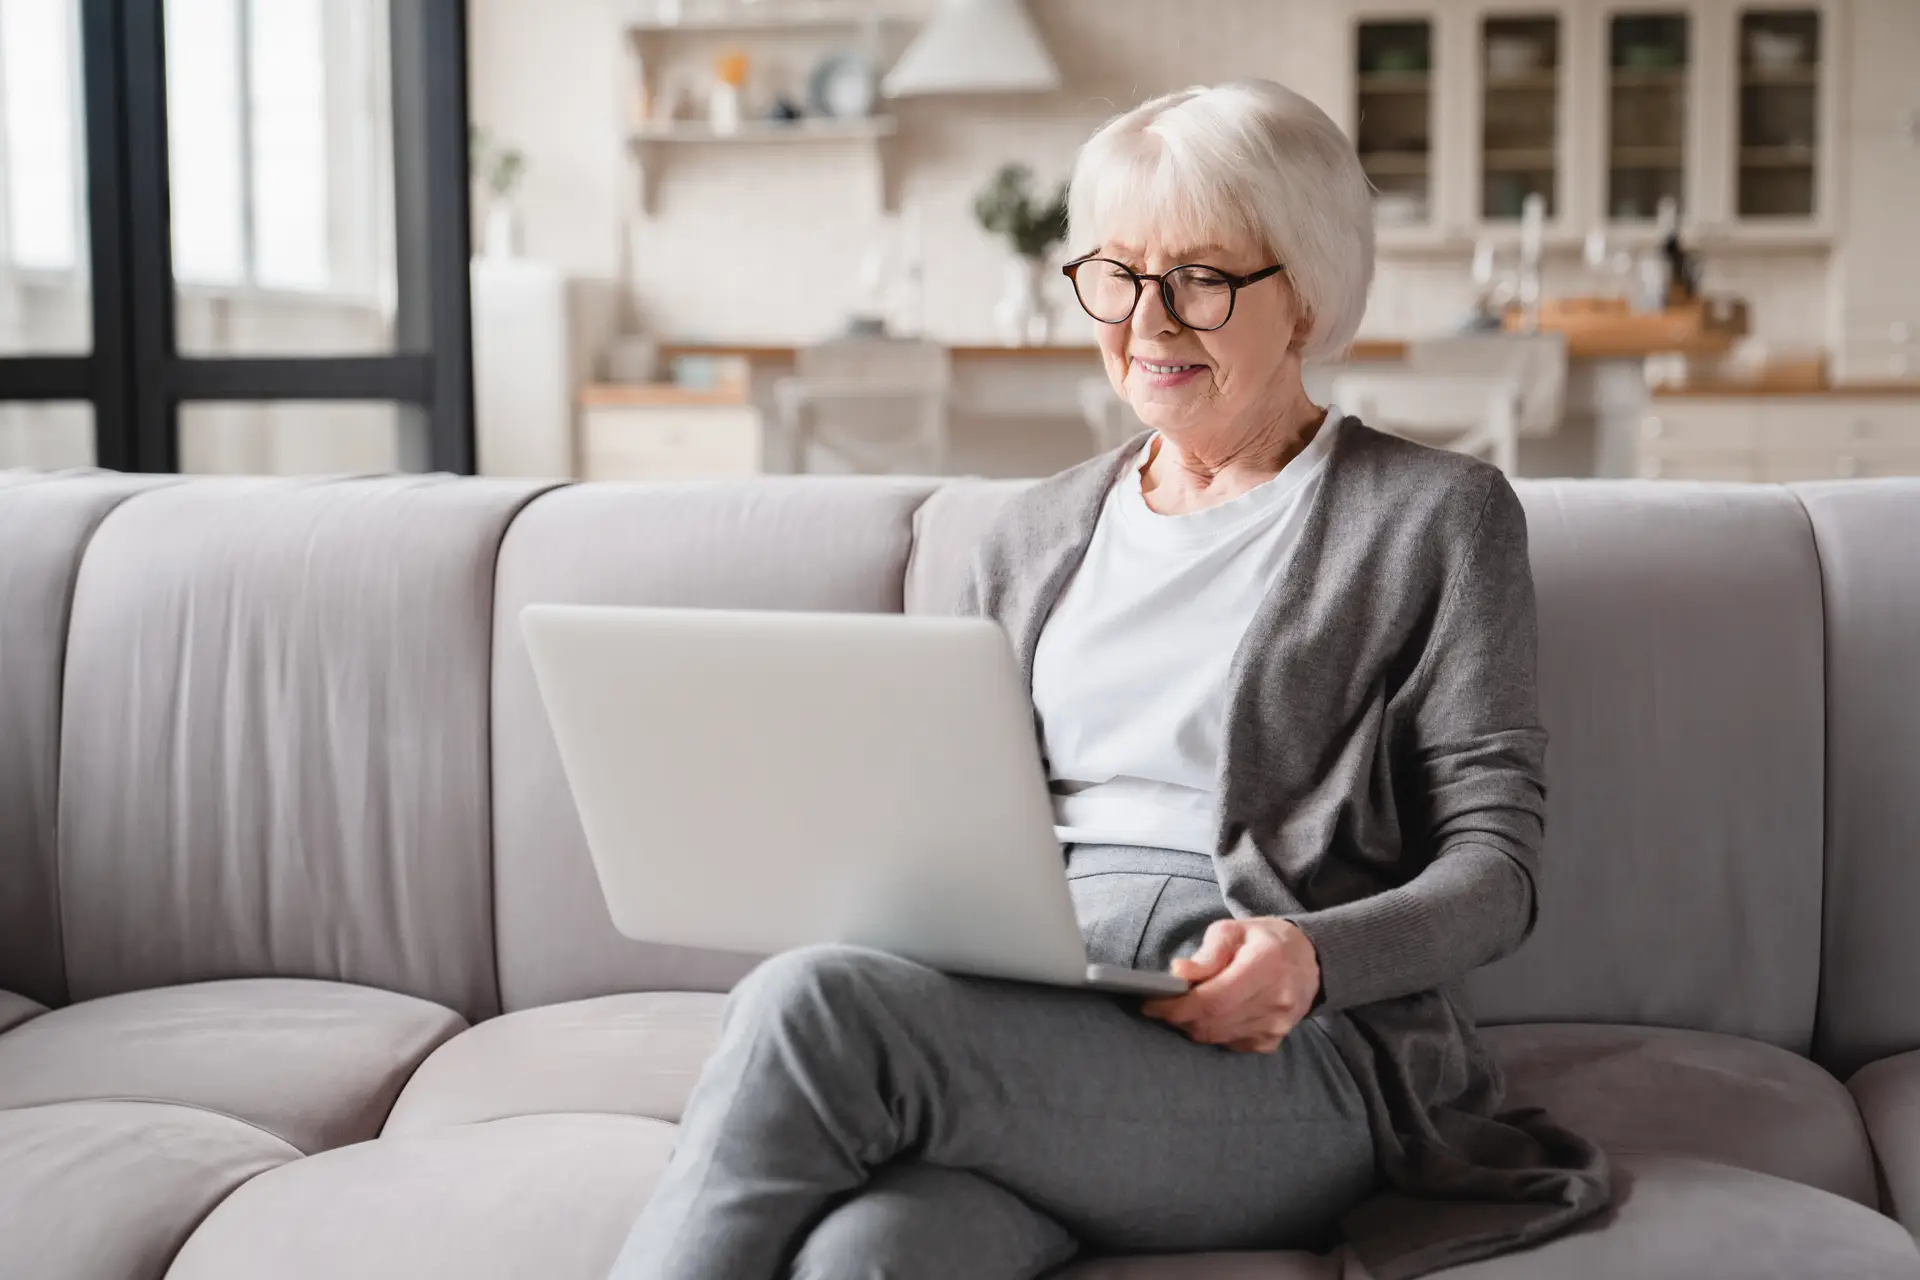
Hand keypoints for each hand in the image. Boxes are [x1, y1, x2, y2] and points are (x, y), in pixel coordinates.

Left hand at [1139, 917, 1318, 1052]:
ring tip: (1185, 1006)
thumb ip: (1207, 953)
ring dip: (1193, 1025)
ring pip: (1218, 1037)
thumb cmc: (1264, 941)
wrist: (1308, 962)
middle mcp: (1276, 999)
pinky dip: (1213, 1032)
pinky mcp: (1273, 1041)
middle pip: (1213, 1022)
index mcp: (1266, 964)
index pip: (1213, 999)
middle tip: (1163, 1005)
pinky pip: (1230, 1044)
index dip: (1177, 1006)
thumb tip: (1179, 973)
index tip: (1151, 1004)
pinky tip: (1212, 1014)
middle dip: (1179, 1017)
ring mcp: (1277, 1025)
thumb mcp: (1234, 931)